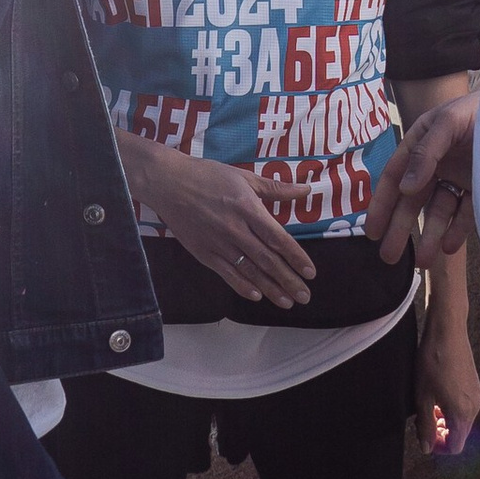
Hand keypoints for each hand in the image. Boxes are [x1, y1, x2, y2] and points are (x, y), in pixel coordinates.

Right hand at [117, 135, 314, 306]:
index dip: (296, 258)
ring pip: (250, 271)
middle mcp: (236, 229)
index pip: (278, 239)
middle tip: (306, 296)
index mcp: (248, 208)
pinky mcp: (203, 253)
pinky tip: (257, 296)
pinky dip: (242, 286)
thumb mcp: (244, 177)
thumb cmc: (208, 176)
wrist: (168, 183)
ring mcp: (218, 243)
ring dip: (271, 288)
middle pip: (267, 260)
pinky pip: (227, 273)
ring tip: (287, 302)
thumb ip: (276, 188)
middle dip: (289, 280)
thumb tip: (306, 189)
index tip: (311, 273)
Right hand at [364, 86, 478, 266]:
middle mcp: (437, 162)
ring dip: (430, 236)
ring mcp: (459, 176)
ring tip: (423, 263)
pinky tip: (450, 248)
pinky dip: (458, 231)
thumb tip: (405, 189)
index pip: (395, 176)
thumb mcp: (449, 122)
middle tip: (388, 257)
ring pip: (439, 211)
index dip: (382, 204)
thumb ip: (426, 153)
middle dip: (401, 229)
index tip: (372, 231)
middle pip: (414, 200)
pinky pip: (466, 213)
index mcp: (421, 143)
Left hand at [414, 321, 479, 458]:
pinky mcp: (475, 386)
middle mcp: (474, 407)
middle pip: (460, 435)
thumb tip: (426, 448)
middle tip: (422, 422)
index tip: (424, 437)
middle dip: (441, 434)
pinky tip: (437, 396)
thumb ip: (425, 426)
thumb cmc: (432, 362)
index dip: (438, 447)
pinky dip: (451, 410)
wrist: (447, 332)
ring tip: (427, 407)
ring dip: (445, 421)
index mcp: (462, 413)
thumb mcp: (422, 397)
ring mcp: (476, 396)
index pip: (455, 446)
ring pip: (462, 421)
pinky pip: (465, 408)